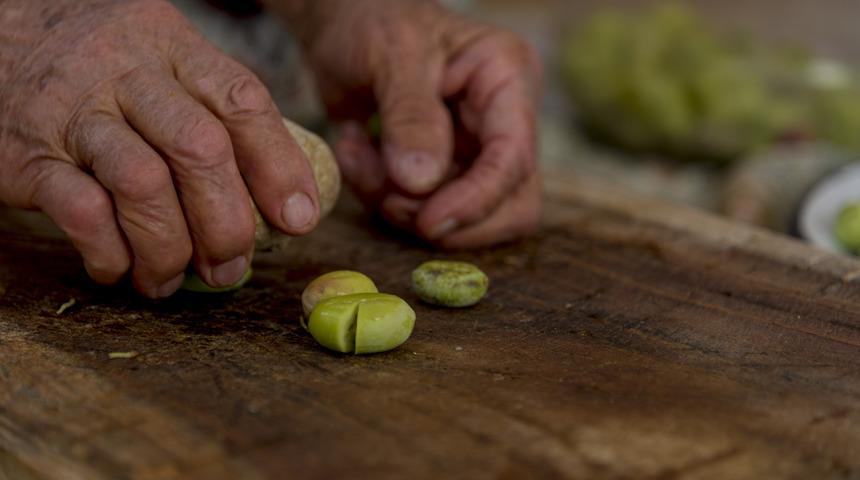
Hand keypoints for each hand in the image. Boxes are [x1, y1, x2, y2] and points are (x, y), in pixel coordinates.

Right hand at [0, 0, 320, 296]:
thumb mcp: (163, 63)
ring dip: (169, 248)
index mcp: (174, 49)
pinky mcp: (29, 154)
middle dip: (227, 222)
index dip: (280, 167)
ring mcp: (74, 112)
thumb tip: (281, 199)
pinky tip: (120, 268)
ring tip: (173, 279)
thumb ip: (215, 115)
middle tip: (231, 266)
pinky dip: (111, 251)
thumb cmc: (103, 69)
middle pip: (199, 149)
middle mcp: (126, 73)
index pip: (242, 102)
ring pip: (142, 184)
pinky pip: (82, 210)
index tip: (299, 219)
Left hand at [275, 0, 542, 247]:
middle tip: (390, 201)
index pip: (514, 158)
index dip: (477, 200)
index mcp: (508, 79)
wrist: (343, 26)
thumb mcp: (391, 55)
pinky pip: (423, 211)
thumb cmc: (373, 21)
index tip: (427, 221)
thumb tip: (421, 182)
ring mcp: (476, 152)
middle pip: (511, 205)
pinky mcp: (445, 175)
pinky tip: (355, 155)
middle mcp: (503, 121)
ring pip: (468, 220)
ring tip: (358, 160)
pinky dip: (382, 196)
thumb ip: (409, 116)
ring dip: (405, 208)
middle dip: (450, 218)